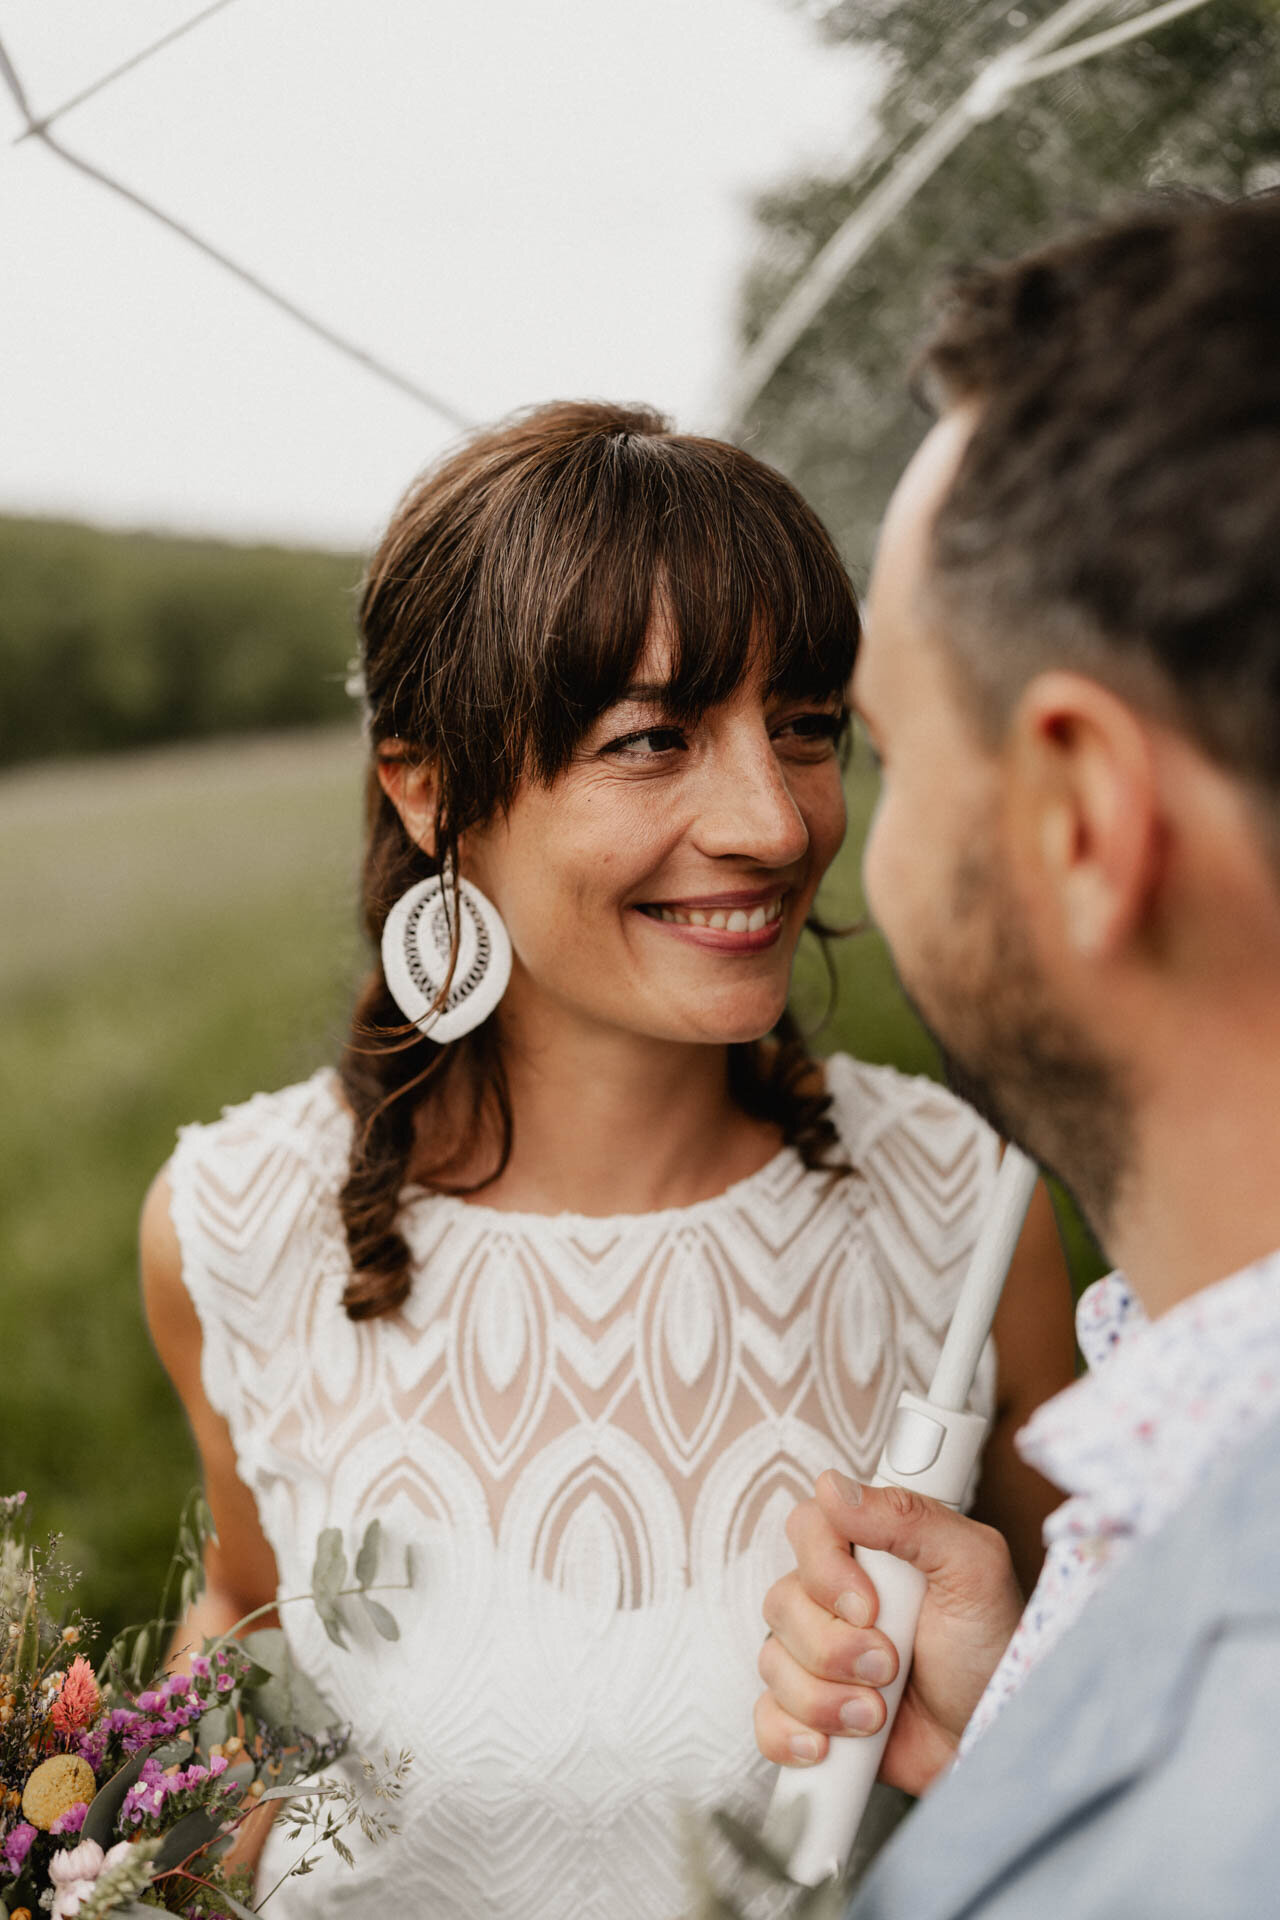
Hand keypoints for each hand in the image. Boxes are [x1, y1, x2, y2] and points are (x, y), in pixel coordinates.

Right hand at [755, 1472, 1024, 1797]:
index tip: (869, 1607)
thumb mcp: (973, 1571)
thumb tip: (833, 1487)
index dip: (826, 1571)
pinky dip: (793, 1735)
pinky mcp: (809, 1713)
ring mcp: (817, 1656)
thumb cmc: (992, 1652)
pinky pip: (766, 1718)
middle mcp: (835, 1599)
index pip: (807, 1528)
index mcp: (870, 1553)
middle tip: (891, 1667)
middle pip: (782, 1602)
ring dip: (827, 1699)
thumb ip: (911, 1518)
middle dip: (836, 1648)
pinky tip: (832, 1746)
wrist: (992, 1743)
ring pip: (773, 1662)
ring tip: (878, 1714)